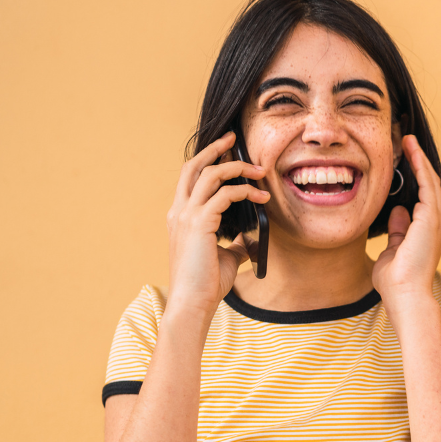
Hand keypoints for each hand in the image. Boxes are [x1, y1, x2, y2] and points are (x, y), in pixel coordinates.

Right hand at [166, 131, 268, 314]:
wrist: (193, 303)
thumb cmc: (206, 284)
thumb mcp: (226, 257)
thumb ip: (235, 243)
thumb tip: (251, 239)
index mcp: (180, 216)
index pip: (190, 178)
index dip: (207, 159)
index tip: (226, 149)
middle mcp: (179, 211)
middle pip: (193, 166)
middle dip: (214, 148)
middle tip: (233, 138)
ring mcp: (186, 216)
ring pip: (210, 174)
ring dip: (237, 168)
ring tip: (259, 171)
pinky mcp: (199, 223)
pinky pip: (224, 195)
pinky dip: (244, 191)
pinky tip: (261, 198)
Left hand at [372, 135, 440, 307]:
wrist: (406, 294)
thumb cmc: (398, 281)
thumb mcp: (393, 251)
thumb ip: (398, 231)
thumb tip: (398, 212)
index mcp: (430, 233)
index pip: (424, 199)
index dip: (417, 179)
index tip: (406, 162)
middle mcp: (438, 224)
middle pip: (431, 186)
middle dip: (419, 164)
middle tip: (407, 143)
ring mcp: (437, 221)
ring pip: (430, 181)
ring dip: (420, 160)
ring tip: (409, 142)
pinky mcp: (431, 218)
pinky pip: (426, 184)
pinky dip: (420, 166)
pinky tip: (412, 151)